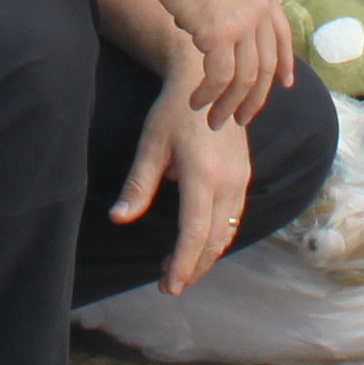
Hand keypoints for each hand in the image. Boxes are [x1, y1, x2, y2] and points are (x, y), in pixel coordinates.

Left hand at [113, 83, 258, 295]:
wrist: (209, 79)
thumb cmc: (174, 110)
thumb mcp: (151, 144)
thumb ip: (138, 184)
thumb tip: (119, 218)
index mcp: (203, 176)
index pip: (195, 233)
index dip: (183, 264)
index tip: (169, 285)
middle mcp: (229, 182)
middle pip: (214, 241)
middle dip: (193, 268)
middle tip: (170, 285)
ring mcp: (241, 179)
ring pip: (227, 232)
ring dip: (206, 256)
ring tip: (181, 270)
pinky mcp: (244, 176)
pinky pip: (234, 217)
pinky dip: (217, 237)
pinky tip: (199, 244)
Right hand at [145, 0, 290, 129]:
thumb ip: (227, 0)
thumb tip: (204, 27)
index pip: (283, 36)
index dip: (285, 63)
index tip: (284, 85)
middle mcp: (260, 11)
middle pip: (265, 67)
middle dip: (254, 98)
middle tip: (241, 118)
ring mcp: (243, 23)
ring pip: (244, 78)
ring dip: (229, 105)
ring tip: (214, 120)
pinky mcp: (220, 34)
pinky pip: (220, 76)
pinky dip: (209, 94)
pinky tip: (196, 102)